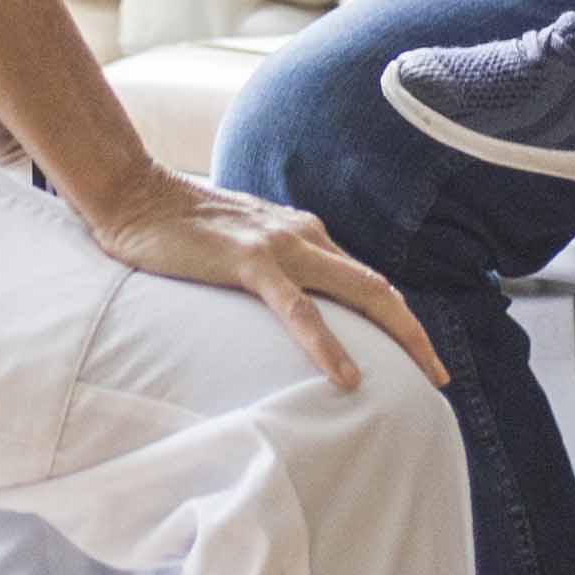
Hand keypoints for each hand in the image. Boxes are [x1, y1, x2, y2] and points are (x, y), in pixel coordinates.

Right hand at [79, 164, 446, 393]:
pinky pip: (298, 310)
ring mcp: (280, 246)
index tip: (418, 360)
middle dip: (416, 334)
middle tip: (442, 378)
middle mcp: (304, 235)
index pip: (364, 281)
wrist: (132, 195)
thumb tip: (291, 310)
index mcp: (305, 235)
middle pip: (378, 288)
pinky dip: (326, 344)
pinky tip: (346, 377)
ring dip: (398, 336)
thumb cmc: (180, 229)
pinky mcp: (249, 261)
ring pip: (357, 292)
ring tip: (422, 378)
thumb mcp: (241, 249)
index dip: (397, 320)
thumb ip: (272, 272)